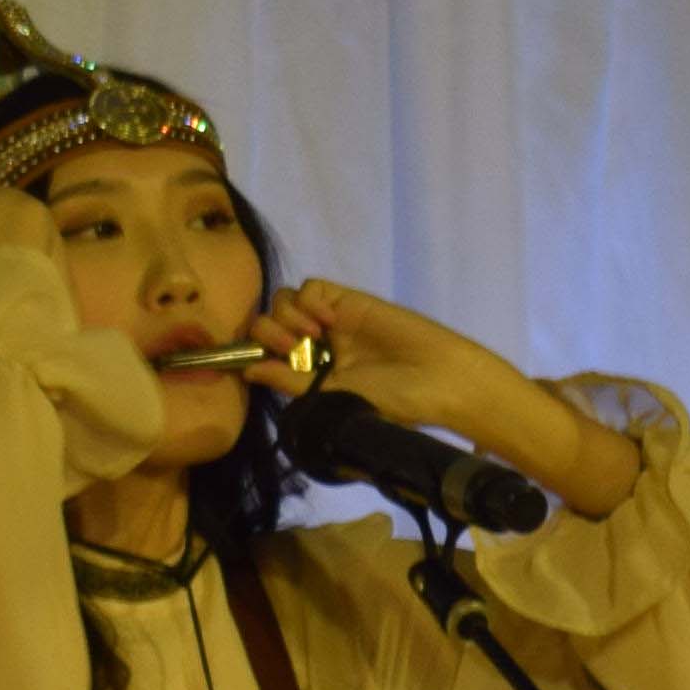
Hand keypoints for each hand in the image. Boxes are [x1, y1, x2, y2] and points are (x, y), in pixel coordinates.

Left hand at [264, 279, 645, 520]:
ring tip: (312, 337)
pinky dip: (309, 302)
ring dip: (286, 318)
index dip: (254, 355)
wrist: (440, 380)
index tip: (254, 365)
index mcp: (311, 375)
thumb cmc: (395, 401)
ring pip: (285, 301)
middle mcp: (317, 346)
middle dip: (268, 334)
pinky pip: (312, 288)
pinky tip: (328, 322)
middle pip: (268, 323)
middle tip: (293, 351)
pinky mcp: (349, 301)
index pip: (266, 355)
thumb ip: (291, 383)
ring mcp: (332, 321)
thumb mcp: (334, 398)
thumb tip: (248, 372)